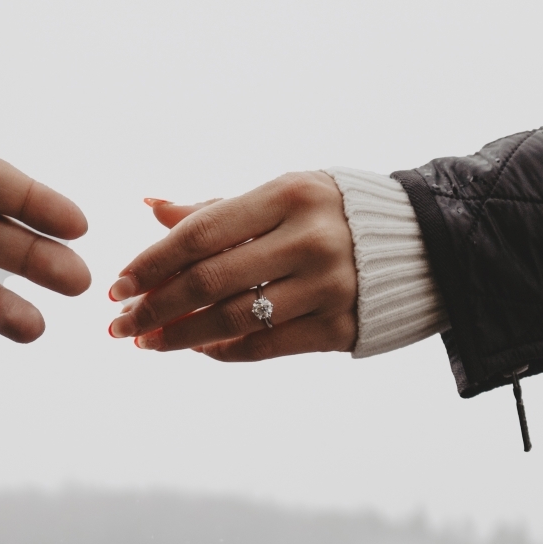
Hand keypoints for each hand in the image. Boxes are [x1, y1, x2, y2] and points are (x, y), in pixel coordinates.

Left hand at [106, 171, 354, 361]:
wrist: (425, 246)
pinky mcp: (338, 327)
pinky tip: (196, 348)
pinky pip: (264, 347)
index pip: (202, 233)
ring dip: (179, 336)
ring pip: (232, 320)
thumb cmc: (336, 215)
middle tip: (119, 323)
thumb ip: (220, 209)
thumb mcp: (284, 196)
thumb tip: (153, 208)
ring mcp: (326, 287)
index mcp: (290, 194)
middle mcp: (309, 240)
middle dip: (155, 306)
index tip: (118, 284)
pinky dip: (223, 349)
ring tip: (146, 341)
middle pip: (209, 281)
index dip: (153, 262)